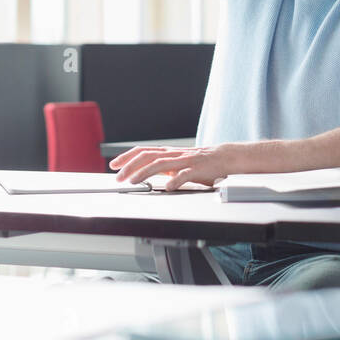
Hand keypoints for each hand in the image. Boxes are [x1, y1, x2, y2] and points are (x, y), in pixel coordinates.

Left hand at [109, 144, 245, 190]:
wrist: (225, 158)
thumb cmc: (200, 163)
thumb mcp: (177, 163)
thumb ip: (162, 167)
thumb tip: (142, 173)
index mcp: (168, 153)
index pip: (143, 151)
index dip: (127, 157)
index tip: (114, 165)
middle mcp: (174, 154)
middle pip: (148, 156)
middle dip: (130, 166)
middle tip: (119, 178)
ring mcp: (185, 161)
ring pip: (161, 164)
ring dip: (144, 173)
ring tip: (133, 182)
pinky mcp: (197, 169)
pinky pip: (184, 174)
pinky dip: (175, 180)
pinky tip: (167, 188)